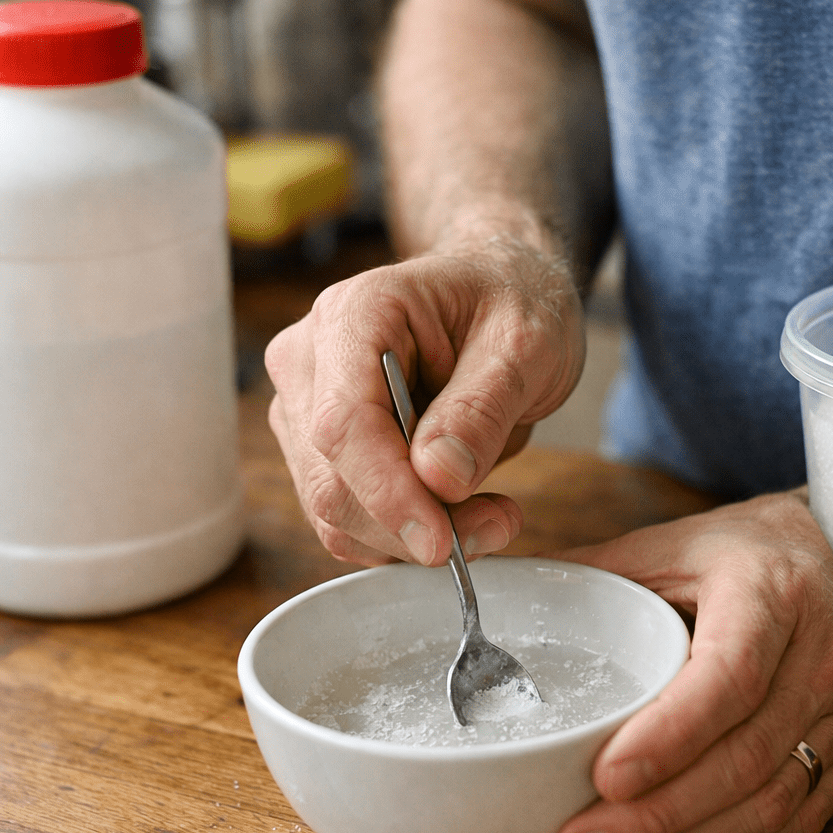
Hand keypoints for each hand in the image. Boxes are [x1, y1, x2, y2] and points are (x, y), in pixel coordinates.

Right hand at [264, 237, 584, 565]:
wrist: (500, 292)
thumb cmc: (510, 301)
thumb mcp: (526, 344)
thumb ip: (482, 408)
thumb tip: (438, 478)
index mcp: (355, 313)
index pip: (344, 424)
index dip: (388, 493)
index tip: (442, 541)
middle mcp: (310, 360)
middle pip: (332, 480)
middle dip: (413, 525)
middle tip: (497, 526)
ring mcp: (306, 408)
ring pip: (335, 512)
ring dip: (412, 537)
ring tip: (491, 515)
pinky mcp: (321, 450)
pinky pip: (348, 520)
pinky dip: (403, 535)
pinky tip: (458, 513)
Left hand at [550, 490, 832, 832]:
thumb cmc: (739, 552)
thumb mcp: (668, 543)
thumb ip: (592, 573)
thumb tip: (501, 596)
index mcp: (771, 592)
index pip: (730, 676)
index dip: (671, 734)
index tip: (605, 777)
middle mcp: (823, 655)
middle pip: (743, 757)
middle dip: (656, 818)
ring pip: (768, 802)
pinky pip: (791, 821)